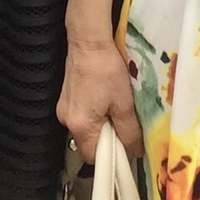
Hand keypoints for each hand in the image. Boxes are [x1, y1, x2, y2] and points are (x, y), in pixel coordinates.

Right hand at [59, 35, 143, 159]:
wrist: (89, 41)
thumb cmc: (107, 71)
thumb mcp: (124, 104)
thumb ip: (130, 132)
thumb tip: (135, 153)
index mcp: (80, 126)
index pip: (94, 157)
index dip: (111, 156)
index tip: (126, 147)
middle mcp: (66, 121)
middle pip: (89, 143)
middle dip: (107, 138)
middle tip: (124, 122)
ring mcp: (63, 107)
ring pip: (86, 127)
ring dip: (101, 123)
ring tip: (116, 105)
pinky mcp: (65, 96)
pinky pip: (81, 114)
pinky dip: (94, 111)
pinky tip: (104, 96)